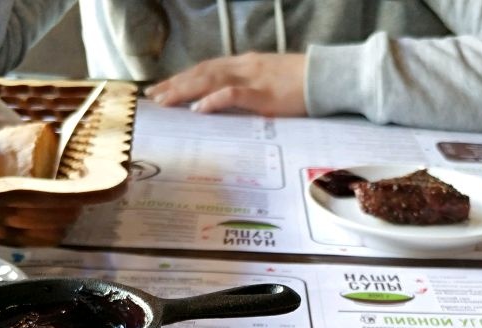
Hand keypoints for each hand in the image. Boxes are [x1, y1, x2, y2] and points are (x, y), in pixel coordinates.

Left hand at [145, 52, 306, 117]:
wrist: (327, 78)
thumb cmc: (303, 84)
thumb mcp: (272, 83)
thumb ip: (252, 90)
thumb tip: (233, 103)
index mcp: (246, 65)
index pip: (207, 69)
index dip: (184, 77)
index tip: (164, 88)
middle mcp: (244, 67)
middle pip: (202, 72)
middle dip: (176, 84)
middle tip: (154, 96)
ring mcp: (253, 79)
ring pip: (210, 80)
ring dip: (185, 90)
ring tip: (165, 101)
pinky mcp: (263, 94)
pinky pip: (233, 94)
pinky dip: (213, 100)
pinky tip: (198, 109)